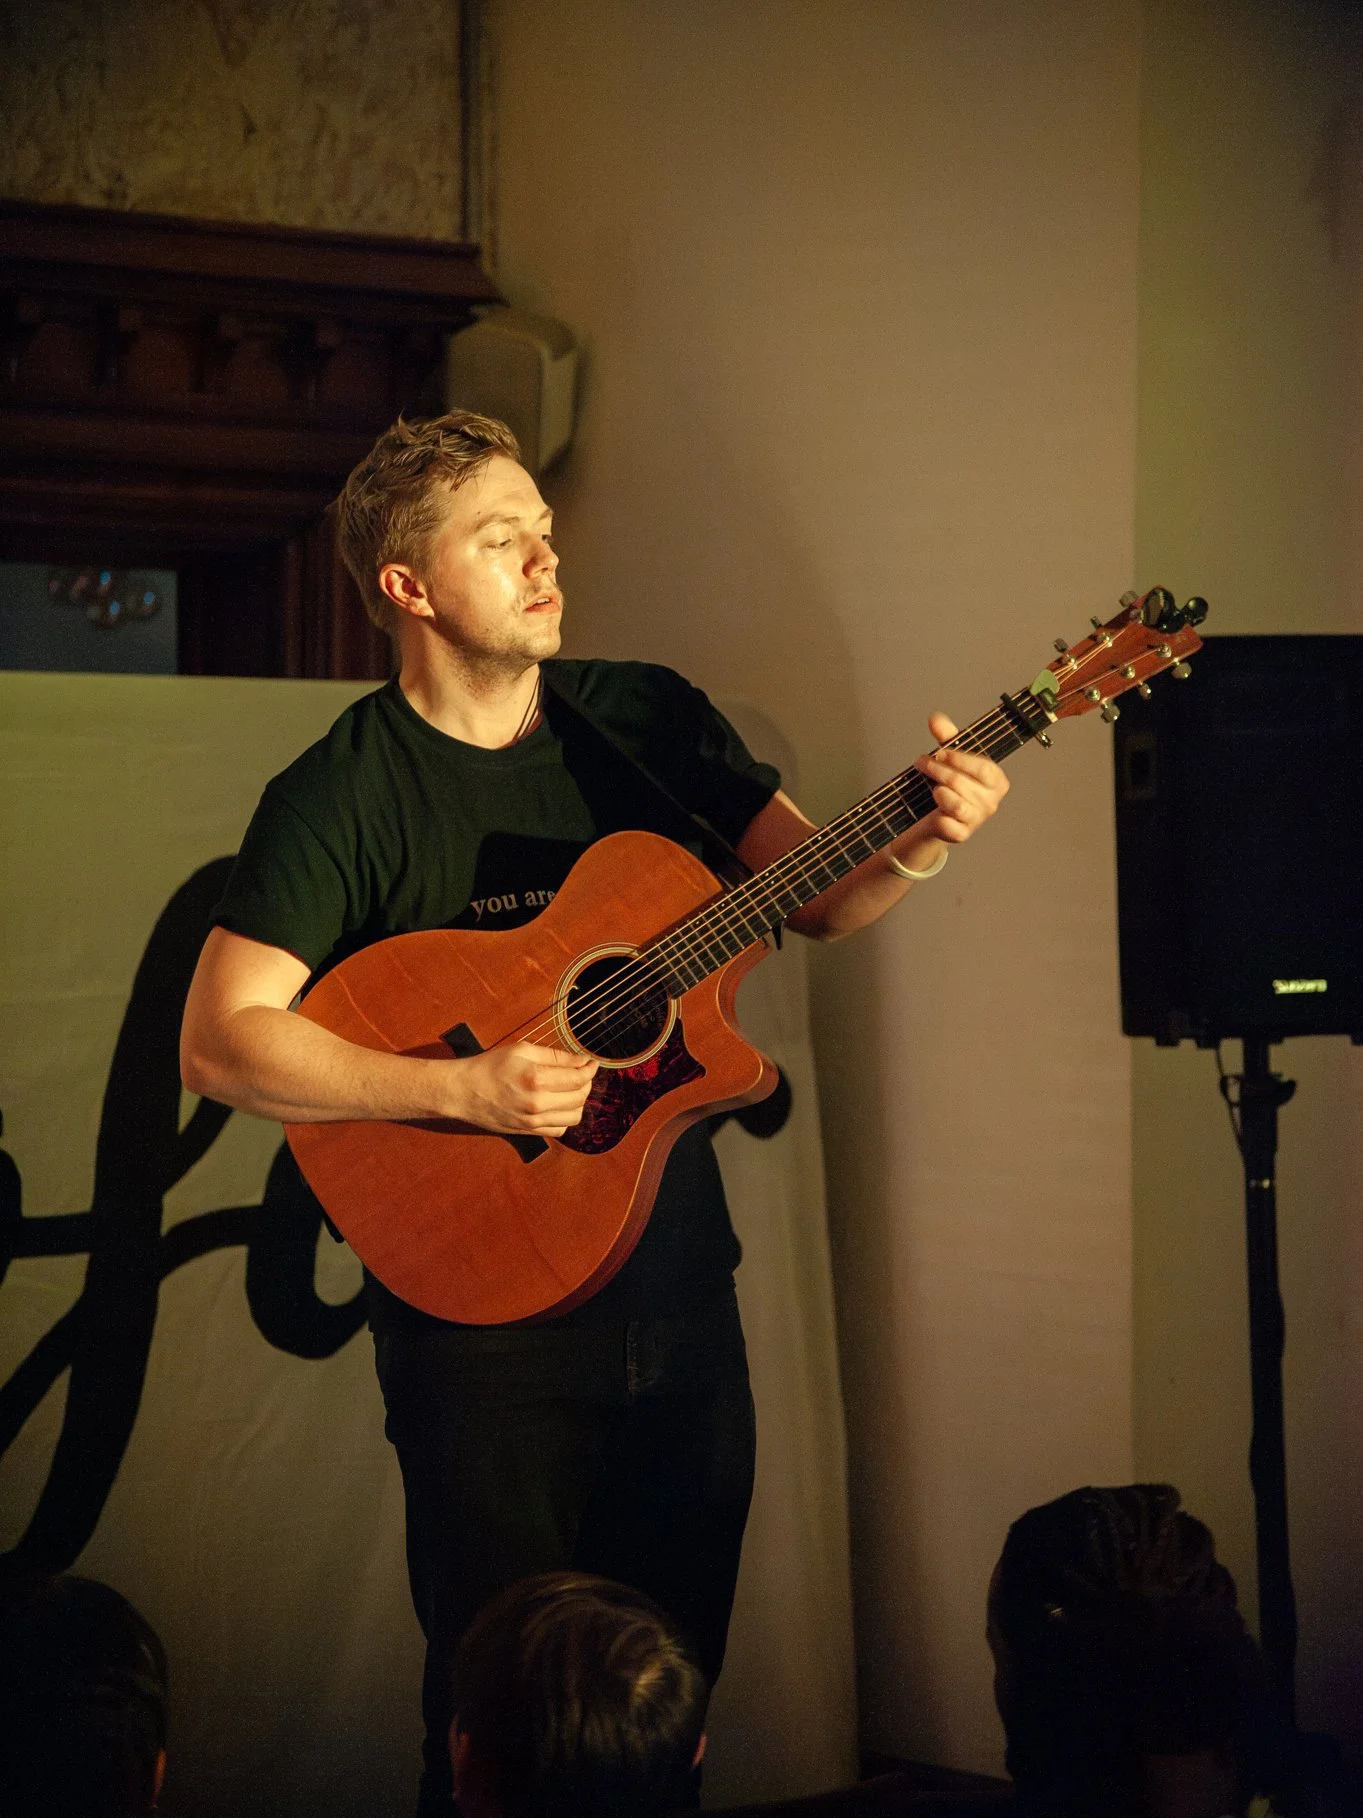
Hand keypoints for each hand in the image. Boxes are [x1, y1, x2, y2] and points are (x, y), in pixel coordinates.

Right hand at [441, 1041, 597, 1135]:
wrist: (463, 1092)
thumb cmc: (489, 1067)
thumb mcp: (522, 1051)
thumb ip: (555, 1056)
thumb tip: (582, 1061)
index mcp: (536, 1079)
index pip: (578, 1077)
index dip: (590, 1068)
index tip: (592, 1062)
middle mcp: (538, 1104)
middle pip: (580, 1097)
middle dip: (586, 1083)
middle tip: (581, 1072)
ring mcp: (533, 1122)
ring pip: (575, 1116)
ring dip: (579, 1102)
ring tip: (571, 1089)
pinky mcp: (529, 1132)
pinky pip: (560, 1130)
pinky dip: (566, 1118)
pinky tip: (559, 1105)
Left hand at [909, 711, 1009, 848]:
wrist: (936, 815)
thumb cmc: (950, 783)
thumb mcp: (950, 757)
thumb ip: (946, 737)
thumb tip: (935, 718)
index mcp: (997, 781)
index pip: (984, 768)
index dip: (960, 759)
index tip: (940, 752)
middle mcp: (992, 802)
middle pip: (962, 783)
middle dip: (938, 770)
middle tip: (922, 763)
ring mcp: (978, 820)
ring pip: (955, 803)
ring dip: (937, 791)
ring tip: (931, 787)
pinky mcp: (962, 834)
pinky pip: (947, 823)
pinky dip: (937, 815)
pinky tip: (934, 810)